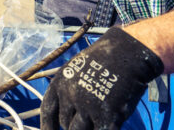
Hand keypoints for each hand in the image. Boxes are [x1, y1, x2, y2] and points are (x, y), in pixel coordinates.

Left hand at [40, 27, 163, 129]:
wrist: (126, 52)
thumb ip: (67, 90)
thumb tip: (65, 112)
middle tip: (88, 114)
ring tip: (98, 115)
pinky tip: (108, 124)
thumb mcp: (76, 69)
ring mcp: (88, 107)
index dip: (47, 126)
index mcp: (60, 83)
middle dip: (74, 123)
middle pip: (65, 124)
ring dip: (89, 127)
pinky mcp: (107, 116)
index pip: (47, 111)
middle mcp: (70, 96)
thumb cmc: (103, 59)